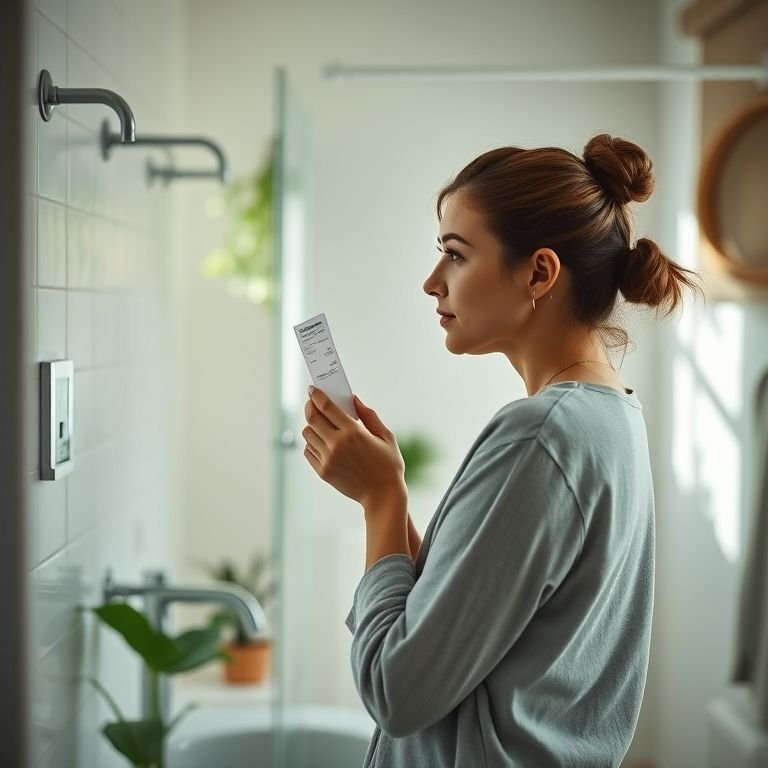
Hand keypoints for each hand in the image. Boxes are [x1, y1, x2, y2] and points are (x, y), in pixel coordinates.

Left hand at [302, 387, 406, 508]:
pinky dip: (311, 443)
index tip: (313, 389)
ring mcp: (328, 459)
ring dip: (311, 425)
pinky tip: (321, 441)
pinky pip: (308, 451)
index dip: (317, 395)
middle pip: (312, 418)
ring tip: (319, 423)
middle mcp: (337, 444)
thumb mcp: (385, 436)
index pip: (326, 407)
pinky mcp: (323, 471)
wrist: (383, 496)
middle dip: (309, 406)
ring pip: (307, 434)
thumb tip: (354, 399)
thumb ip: (369, 415)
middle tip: (311, 401)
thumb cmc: (388, 465)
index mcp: (353, 432)